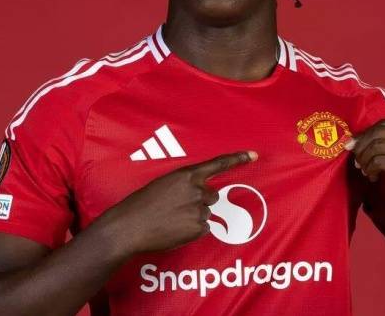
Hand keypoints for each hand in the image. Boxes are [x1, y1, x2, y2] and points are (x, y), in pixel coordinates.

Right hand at [101, 151, 257, 254]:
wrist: (130, 226)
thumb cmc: (142, 204)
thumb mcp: (163, 184)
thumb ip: (183, 185)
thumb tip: (198, 194)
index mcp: (187, 175)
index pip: (217, 165)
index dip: (237, 159)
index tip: (254, 155)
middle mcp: (197, 191)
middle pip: (212, 196)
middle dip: (200, 202)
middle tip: (178, 208)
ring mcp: (199, 210)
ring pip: (206, 213)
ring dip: (194, 217)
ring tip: (172, 220)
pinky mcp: (198, 228)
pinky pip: (203, 228)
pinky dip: (192, 230)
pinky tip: (175, 229)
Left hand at [351, 116, 384, 217]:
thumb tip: (356, 139)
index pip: (384, 123)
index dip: (365, 134)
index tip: (353, 145)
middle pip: (379, 133)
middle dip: (361, 146)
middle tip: (356, 160)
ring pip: (377, 147)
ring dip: (365, 160)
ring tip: (364, 169)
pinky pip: (380, 162)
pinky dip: (370, 169)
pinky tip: (372, 176)